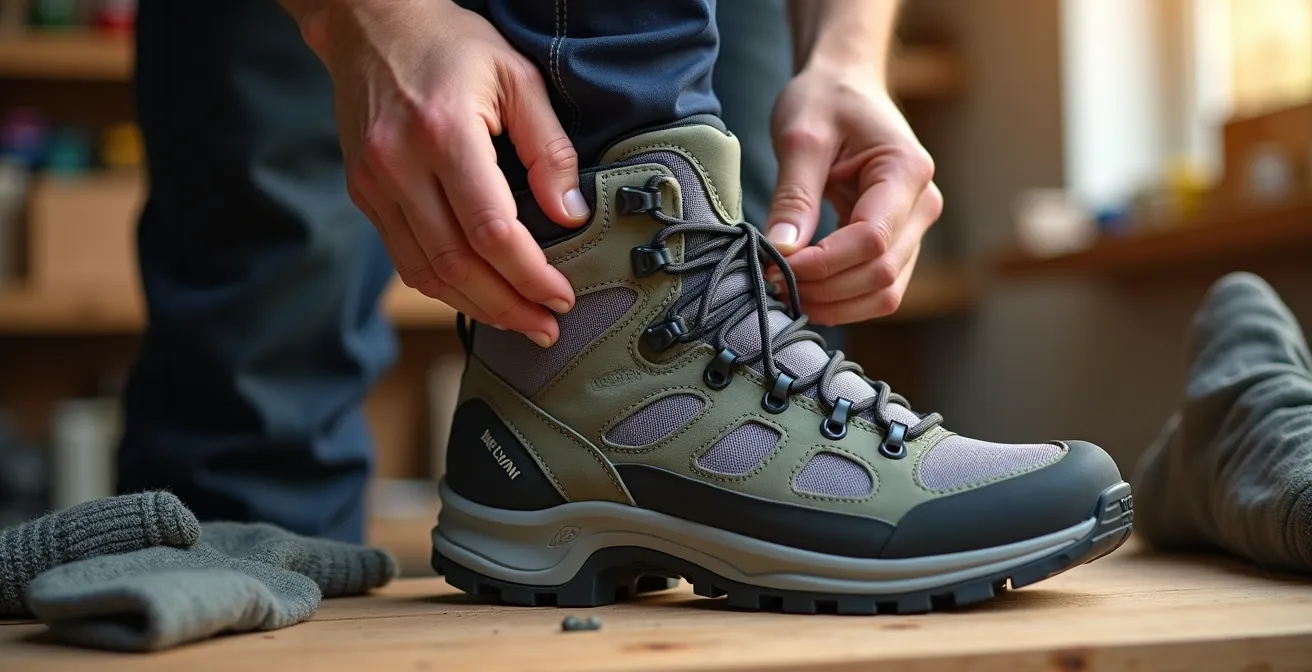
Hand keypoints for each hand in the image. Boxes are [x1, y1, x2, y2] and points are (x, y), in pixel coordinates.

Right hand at [297, 0, 588, 346]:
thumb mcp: (517, 77)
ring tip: (519, 322)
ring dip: (476, 307)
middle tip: (547, 327)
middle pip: (457, 264)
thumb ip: (549, 148)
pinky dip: (444, 287)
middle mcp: (399, 165)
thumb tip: (571, 215)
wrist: (369, 24)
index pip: (491, 229)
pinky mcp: (364, 194)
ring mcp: (374, 184)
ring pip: (426, 273)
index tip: (562, 296)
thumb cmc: (450, 44)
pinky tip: (479, 296)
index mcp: (443, 133)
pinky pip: (405, 259)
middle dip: (508, 306)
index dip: (530, 274)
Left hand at [764, 65, 941, 325]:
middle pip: (881, 273)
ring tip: (785, 289)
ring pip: (885, 291)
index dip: (824, 264)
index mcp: (906, 171)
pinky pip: (878, 287)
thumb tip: (781, 250)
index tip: (775, 265)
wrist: (846, 85)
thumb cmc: (825, 100)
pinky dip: (842, 299)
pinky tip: (804, 289)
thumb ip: (794, 195)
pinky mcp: (899, 242)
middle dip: (825, 288)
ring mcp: (915, 227)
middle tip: (771, 281)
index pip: (872, 239)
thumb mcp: (800, 137)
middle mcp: (923, 205)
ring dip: (834, 303)